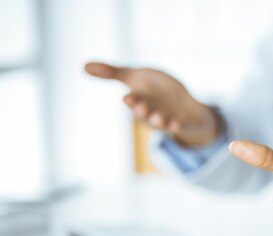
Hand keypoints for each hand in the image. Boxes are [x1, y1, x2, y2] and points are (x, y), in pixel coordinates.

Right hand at [84, 62, 218, 146]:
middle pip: (145, 113)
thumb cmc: (156, 90)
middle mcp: (151, 112)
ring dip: (158, 121)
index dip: (132, 100)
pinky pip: (180, 127)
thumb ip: (113, 73)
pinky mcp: (182, 123)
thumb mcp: (136, 77)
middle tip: (140, 107)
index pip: (134, 101)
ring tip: (158, 117)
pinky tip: (177, 124)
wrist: (182, 105)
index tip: (128, 97)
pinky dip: (177, 126)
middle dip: (142, 110)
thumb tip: (84, 66)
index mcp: (140, 101)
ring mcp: (167, 119)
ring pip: (161, 123)